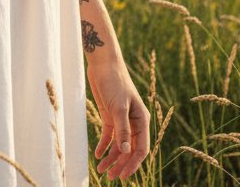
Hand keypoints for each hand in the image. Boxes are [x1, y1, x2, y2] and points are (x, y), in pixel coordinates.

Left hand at [88, 62, 149, 180]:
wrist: (103, 64)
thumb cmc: (115, 82)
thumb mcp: (119, 107)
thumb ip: (122, 129)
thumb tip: (126, 152)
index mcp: (141, 120)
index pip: (140, 149)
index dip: (133, 164)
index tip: (123, 175)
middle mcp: (133, 122)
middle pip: (129, 150)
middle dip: (121, 164)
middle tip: (110, 177)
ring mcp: (121, 120)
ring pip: (119, 145)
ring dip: (111, 158)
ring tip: (101, 170)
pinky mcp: (110, 116)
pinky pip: (109, 136)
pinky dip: (104, 146)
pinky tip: (98, 154)